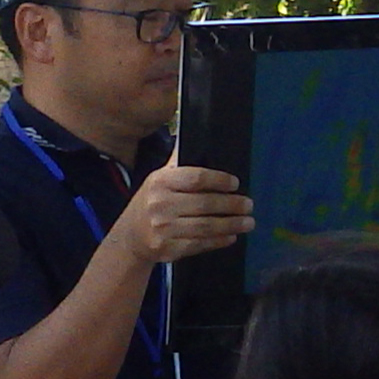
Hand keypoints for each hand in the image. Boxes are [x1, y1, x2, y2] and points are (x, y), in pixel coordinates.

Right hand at [112, 163, 254, 263]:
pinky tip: (231, 236)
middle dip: (232, 205)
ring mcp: (163, 229)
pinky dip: (219, 240)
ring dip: (232, 224)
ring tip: (248, 222)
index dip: (219, 180)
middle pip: (205, 203)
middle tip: (249, 205)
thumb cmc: (150, 203)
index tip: (235, 184)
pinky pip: (200, 244)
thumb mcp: (158, 179)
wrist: (129, 237)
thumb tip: (190, 130)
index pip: (196, 177)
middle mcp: (160, 204)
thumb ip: (178, 163)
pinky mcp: (168, 249)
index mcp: (160, 182)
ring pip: (206, 226)